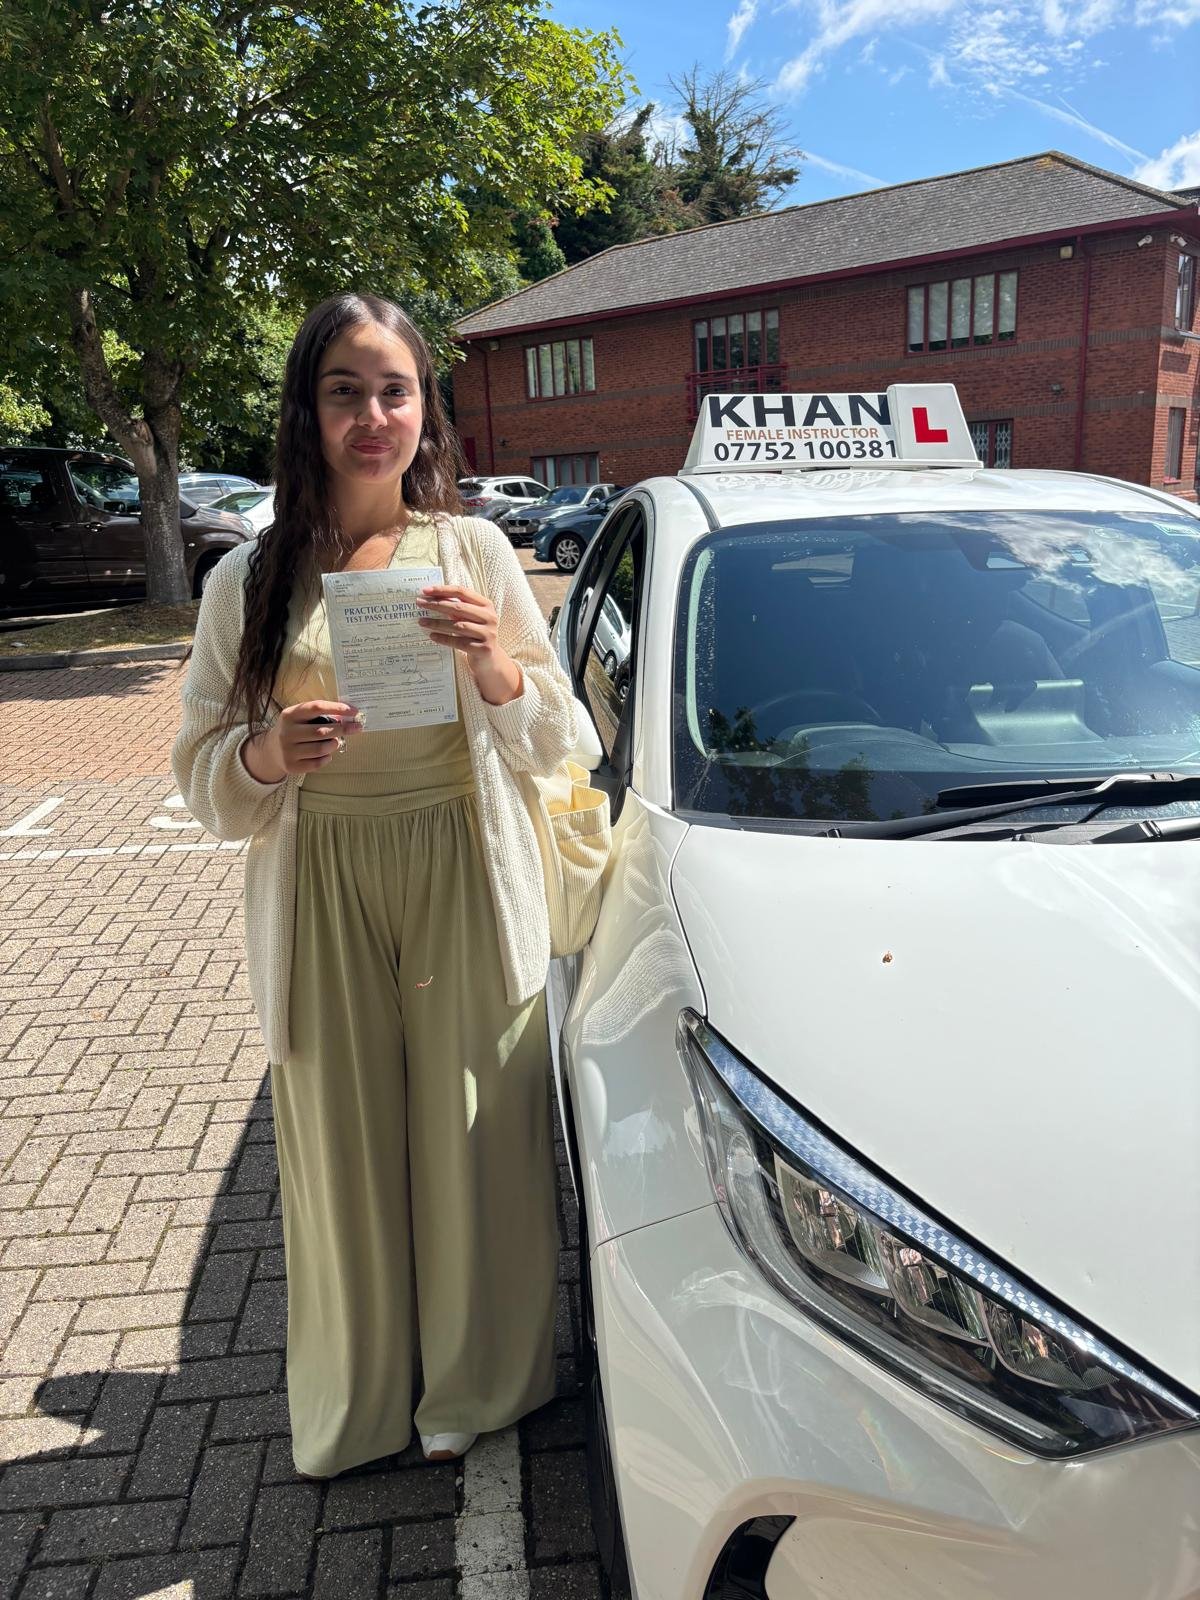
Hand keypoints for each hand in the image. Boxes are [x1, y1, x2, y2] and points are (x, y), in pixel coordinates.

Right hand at [241, 701, 361, 781]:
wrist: (271, 750)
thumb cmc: (294, 729)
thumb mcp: (299, 717)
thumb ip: (319, 715)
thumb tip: (346, 716)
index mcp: (289, 715)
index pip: (316, 708)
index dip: (337, 708)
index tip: (354, 711)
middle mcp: (286, 732)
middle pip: (321, 730)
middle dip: (342, 729)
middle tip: (356, 728)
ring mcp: (287, 750)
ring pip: (320, 748)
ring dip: (334, 744)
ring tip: (335, 742)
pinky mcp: (291, 766)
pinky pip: (317, 763)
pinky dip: (327, 758)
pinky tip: (326, 754)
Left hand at [416, 585, 522, 704]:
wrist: (490, 659)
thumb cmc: (476, 634)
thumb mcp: (470, 619)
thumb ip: (457, 608)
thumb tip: (431, 598)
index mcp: (486, 605)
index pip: (462, 592)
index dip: (443, 590)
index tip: (425, 591)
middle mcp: (490, 618)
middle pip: (459, 608)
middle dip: (437, 605)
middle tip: (419, 604)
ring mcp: (488, 634)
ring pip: (458, 626)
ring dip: (437, 623)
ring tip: (421, 622)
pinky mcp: (483, 649)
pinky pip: (459, 642)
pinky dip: (444, 638)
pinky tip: (432, 636)